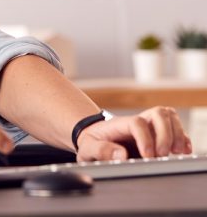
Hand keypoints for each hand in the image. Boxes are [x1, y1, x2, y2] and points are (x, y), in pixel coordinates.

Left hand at [76, 106, 192, 161]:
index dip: (145, 138)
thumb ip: (101, 150)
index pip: (137, 122)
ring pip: (169, 116)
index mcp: (119, 124)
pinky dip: (182, 137)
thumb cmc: (91, 143)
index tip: (148, 156)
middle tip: (163, 154)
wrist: (93, 139)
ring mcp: (148, 126)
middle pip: (158, 114)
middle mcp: (136, 122)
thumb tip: (121, 154)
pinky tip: (182, 150)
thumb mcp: (88, 148)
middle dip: (166, 134)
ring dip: (177, 133)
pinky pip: (175, 127)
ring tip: (175, 152)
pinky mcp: (157, 135)